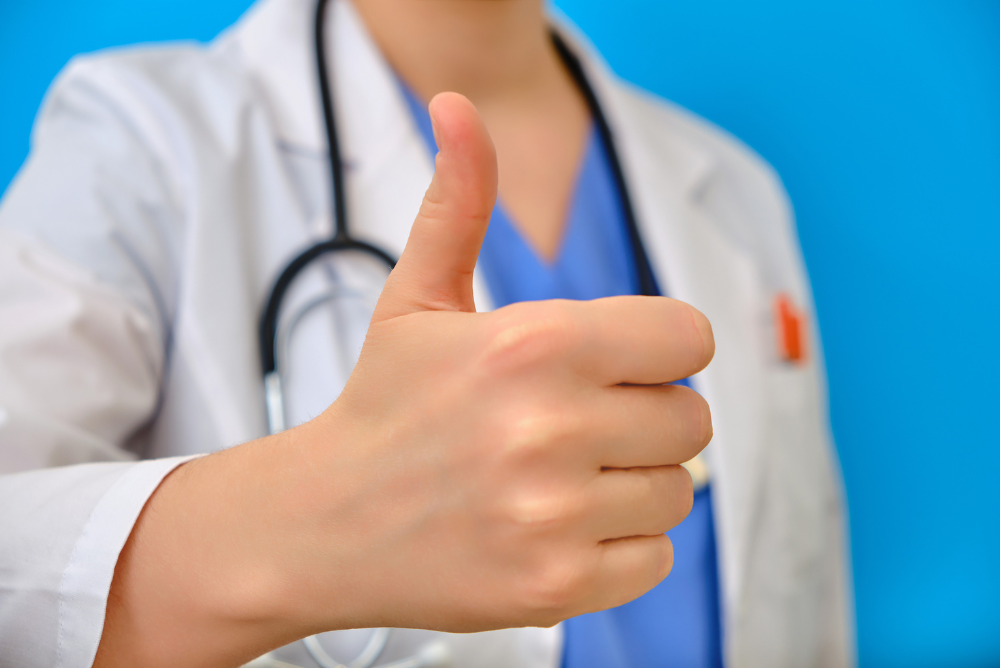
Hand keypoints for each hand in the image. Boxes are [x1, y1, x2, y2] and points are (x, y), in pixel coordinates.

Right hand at [96, 93, 713, 666]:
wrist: (320, 524)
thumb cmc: (382, 407)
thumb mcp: (415, 298)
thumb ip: (459, 204)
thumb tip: (459, 110)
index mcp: (532, 344)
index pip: (687, 338)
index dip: (657, 348)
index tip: (616, 362)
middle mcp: (550, 427)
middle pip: (691, 418)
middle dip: (643, 415)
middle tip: (576, 423)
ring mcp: (554, 515)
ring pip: (677, 490)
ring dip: (632, 480)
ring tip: (561, 476)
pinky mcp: (556, 586)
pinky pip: (655, 557)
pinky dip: (621, 544)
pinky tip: (560, 524)